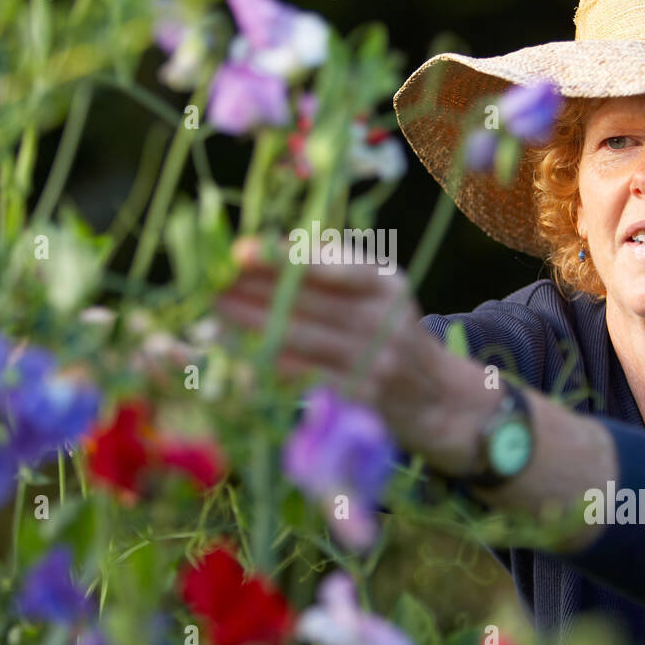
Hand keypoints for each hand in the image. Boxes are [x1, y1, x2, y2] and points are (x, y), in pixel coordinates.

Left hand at [211, 236, 489, 472]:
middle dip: (251, 291)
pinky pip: (300, 378)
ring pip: (296, 341)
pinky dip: (265, 364)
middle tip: (208, 281)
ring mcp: (371, 362)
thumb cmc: (391, 328)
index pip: (331, 266)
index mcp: (386, 284)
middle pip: (305, 304)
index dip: (282, 258)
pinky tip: (237, 351)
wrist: (436, 396)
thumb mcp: (381, 287)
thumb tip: (270, 247)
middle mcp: (383, 321)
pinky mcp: (357, 398)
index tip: (239, 251)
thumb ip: (335, 265)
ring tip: (214, 310)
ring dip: (249, 325)